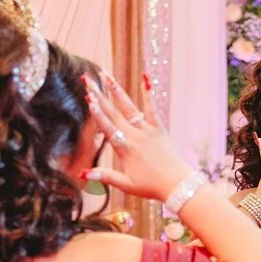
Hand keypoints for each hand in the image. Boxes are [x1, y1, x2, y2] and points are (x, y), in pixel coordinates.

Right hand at [86, 75, 189, 202]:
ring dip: (116, 90)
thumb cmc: (151, 187)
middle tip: (87, 80)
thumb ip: (106, 176)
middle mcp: (134, 136)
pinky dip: (148, 93)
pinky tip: (145, 77)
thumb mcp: (126, 185)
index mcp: (125, 149)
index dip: (97, 112)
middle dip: (99, 95)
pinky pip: (152, 108)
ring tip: (106, 74)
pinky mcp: (159, 128)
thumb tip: (84, 174)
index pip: (107, 127)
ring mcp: (147, 130)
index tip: (88, 98)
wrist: (176, 184)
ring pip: (128, 106)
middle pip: (113, 113)